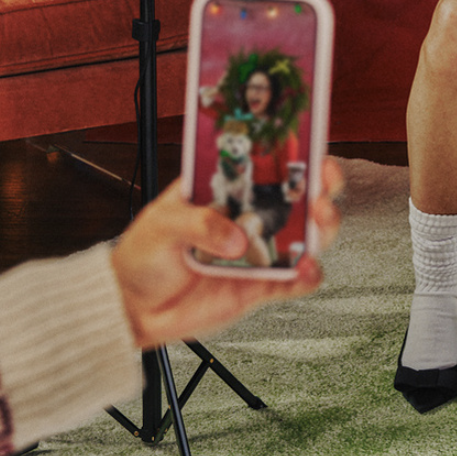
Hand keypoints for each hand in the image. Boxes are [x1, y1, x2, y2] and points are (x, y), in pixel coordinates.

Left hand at [110, 158, 342, 348]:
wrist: (133, 309)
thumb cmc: (142, 257)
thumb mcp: (160, 225)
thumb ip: (199, 224)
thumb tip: (236, 237)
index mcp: (226, 191)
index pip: (266, 164)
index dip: (293, 153)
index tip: (309, 146)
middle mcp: (248, 218)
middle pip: (299, 196)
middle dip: (322, 185)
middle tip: (322, 184)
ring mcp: (257, 252)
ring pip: (307, 235)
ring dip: (323, 226)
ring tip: (318, 221)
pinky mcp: (260, 286)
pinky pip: (294, 281)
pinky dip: (308, 275)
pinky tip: (305, 269)